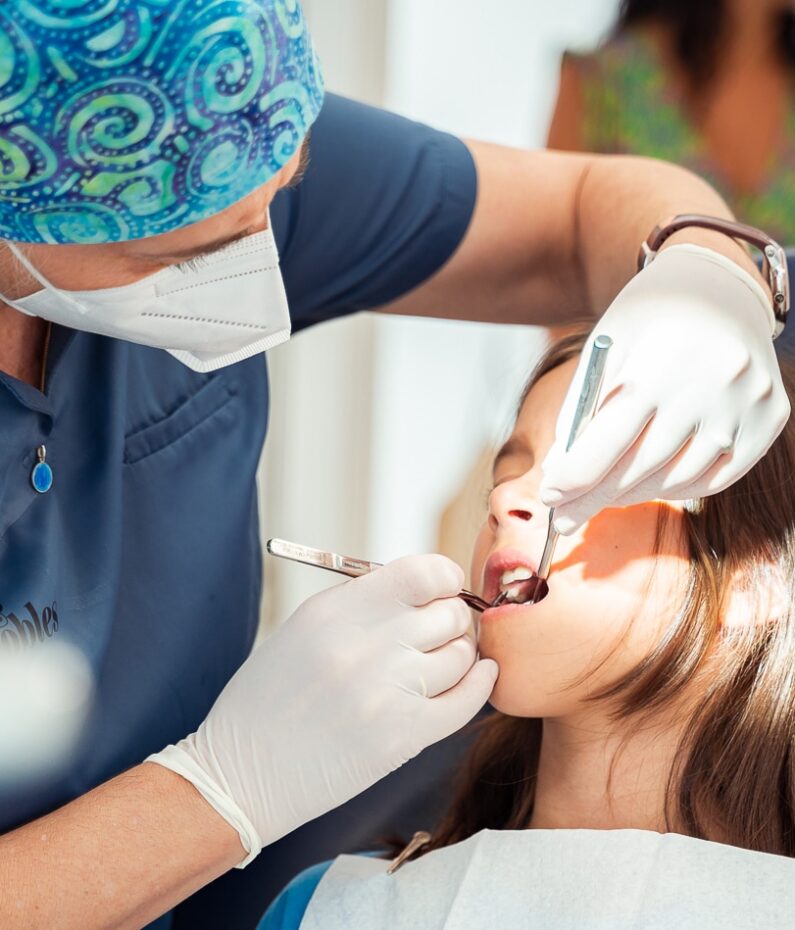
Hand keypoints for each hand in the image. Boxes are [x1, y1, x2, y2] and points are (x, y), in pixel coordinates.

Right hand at [147, 555, 496, 864]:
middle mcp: (366, 646)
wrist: (241, 772)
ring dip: (460, 654)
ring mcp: (388, 693)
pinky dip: (481, 684)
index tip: (444, 586)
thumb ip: (362, 601)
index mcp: (337, 611)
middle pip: (449, 613)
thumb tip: (424, 586)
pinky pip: (466, 701)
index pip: (422, 573)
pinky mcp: (403, 738)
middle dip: (452, 617)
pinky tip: (481, 675)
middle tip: (441, 629)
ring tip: (442, 660)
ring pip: (462, 656)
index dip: (444, 576)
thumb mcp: (304, 627)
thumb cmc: (269, 696)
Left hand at [540, 244, 789, 532]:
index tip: (550, 497)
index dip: (577, 476)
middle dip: (595, 497)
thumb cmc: (648, 318)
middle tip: (563, 517)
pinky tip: (647, 486)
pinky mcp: (770, 417)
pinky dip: (676, 488)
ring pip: (678, 478)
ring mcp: (746, 404)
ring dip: (632, 495)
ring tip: (602, 497)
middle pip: (641, 465)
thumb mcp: (603, 349)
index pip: (611, 438)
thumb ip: (580, 412)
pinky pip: (717, 477)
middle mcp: (711, 385)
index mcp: (661, 360)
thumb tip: (560, 475)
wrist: (720, 285)